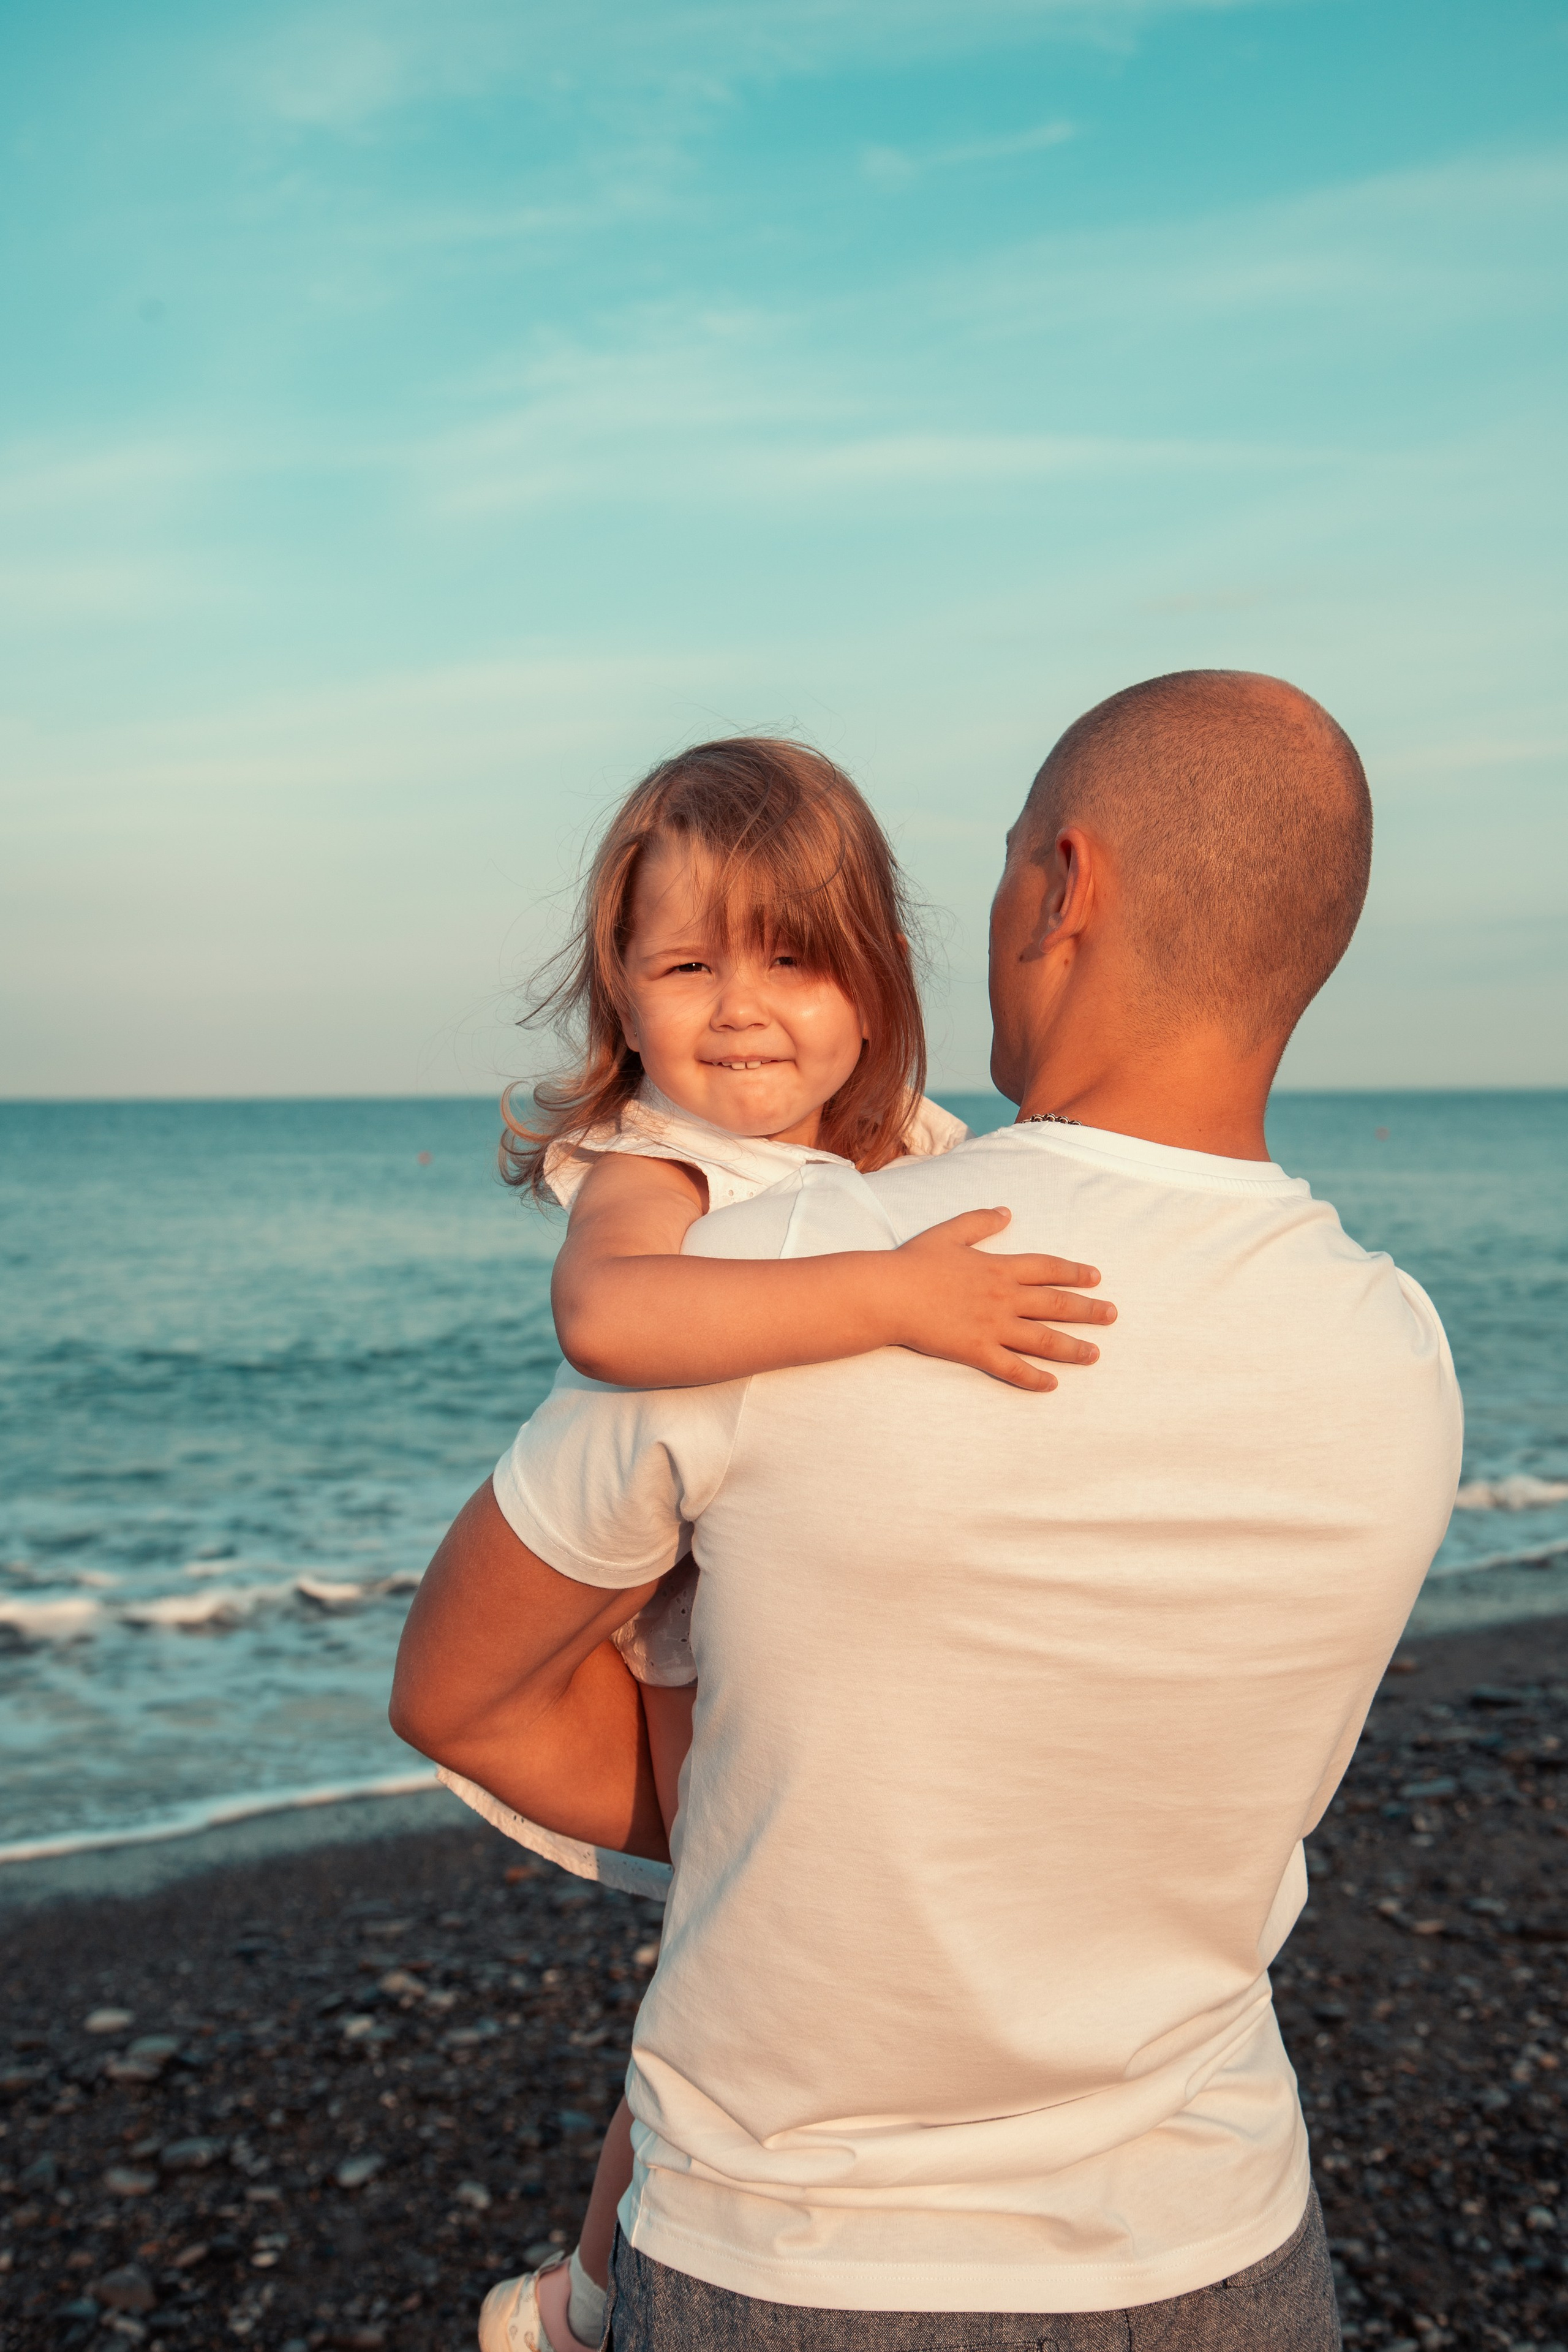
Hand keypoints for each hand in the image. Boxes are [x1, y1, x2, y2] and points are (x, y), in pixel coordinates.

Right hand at [882, 1208, 1114, 1391]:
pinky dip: (1034, 1378)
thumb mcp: (949, 1233)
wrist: (888, 1294)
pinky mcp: (977, 1351)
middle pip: (1056, 1304)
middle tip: (1112, 1315)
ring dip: (1072, 1347)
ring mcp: (993, 1326)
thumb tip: (1006, 1211)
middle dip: (1088, 1310)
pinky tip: (1052, 1384)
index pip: (1047, 1269)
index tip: (1096, 1278)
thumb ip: (980, 1222)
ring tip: (1095, 1354)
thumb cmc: (914, 1263)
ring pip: (1043, 1339)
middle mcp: (1003, 1297)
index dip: (1074, 1273)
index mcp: (999, 1267)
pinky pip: (1012, 1368)